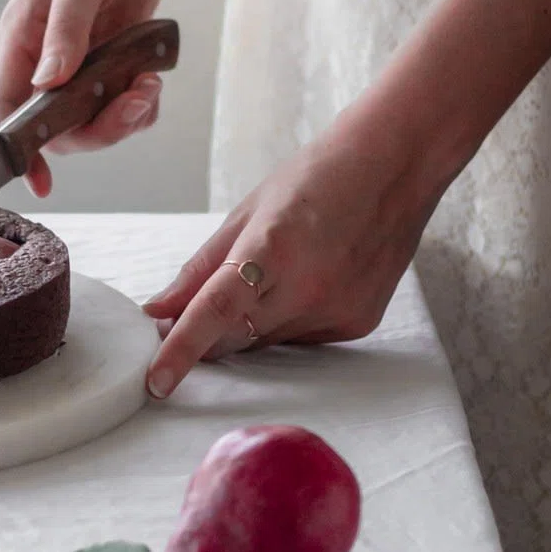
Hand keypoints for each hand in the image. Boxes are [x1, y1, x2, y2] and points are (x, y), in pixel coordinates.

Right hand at [0, 0, 179, 196]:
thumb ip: (66, 29)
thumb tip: (47, 83)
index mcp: (22, 36)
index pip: (3, 107)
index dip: (16, 147)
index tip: (41, 176)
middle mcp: (47, 54)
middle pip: (55, 126)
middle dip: (94, 130)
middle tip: (132, 105)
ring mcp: (83, 57)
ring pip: (93, 120)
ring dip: (124, 118)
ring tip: (149, 87)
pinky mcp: (117, 54)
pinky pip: (123, 100)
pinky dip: (141, 102)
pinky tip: (154, 77)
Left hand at [140, 115, 441, 397]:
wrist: (395, 169)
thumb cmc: (315, 179)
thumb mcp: (247, 214)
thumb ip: (200, 269)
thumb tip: (159, 311)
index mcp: (274, 248)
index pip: (216, 310)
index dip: (182, 349)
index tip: (155, 382)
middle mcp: (309, 287)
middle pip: (235, 337)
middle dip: (203, 336)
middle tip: (181, 319)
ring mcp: (338, 310)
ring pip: (266, 342)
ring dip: (246, 325)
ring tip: (266, 274)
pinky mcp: (358, 324)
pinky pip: (301, 339)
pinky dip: (284, 321)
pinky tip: (301, 282)